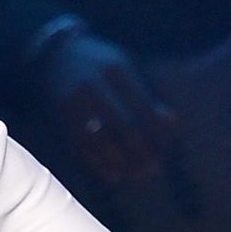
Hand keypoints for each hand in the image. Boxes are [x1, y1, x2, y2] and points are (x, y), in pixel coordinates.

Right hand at [34, 29, 173, 185]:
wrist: (56, 55)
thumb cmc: (100, 63)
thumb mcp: (124, 67)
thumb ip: (146, 94)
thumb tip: (173, 121)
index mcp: (115, 70)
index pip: (142, 106)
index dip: (156, 130)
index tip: (167, 147)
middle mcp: (94, 86)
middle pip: (125, 125)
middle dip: (143, 151)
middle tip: (155, 168)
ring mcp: (76, 103)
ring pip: (104, 142)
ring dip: (123, 162)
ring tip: (138, 176)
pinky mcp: (64, 117)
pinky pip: (83, 147)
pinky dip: (100, 164)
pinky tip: (115, 175)